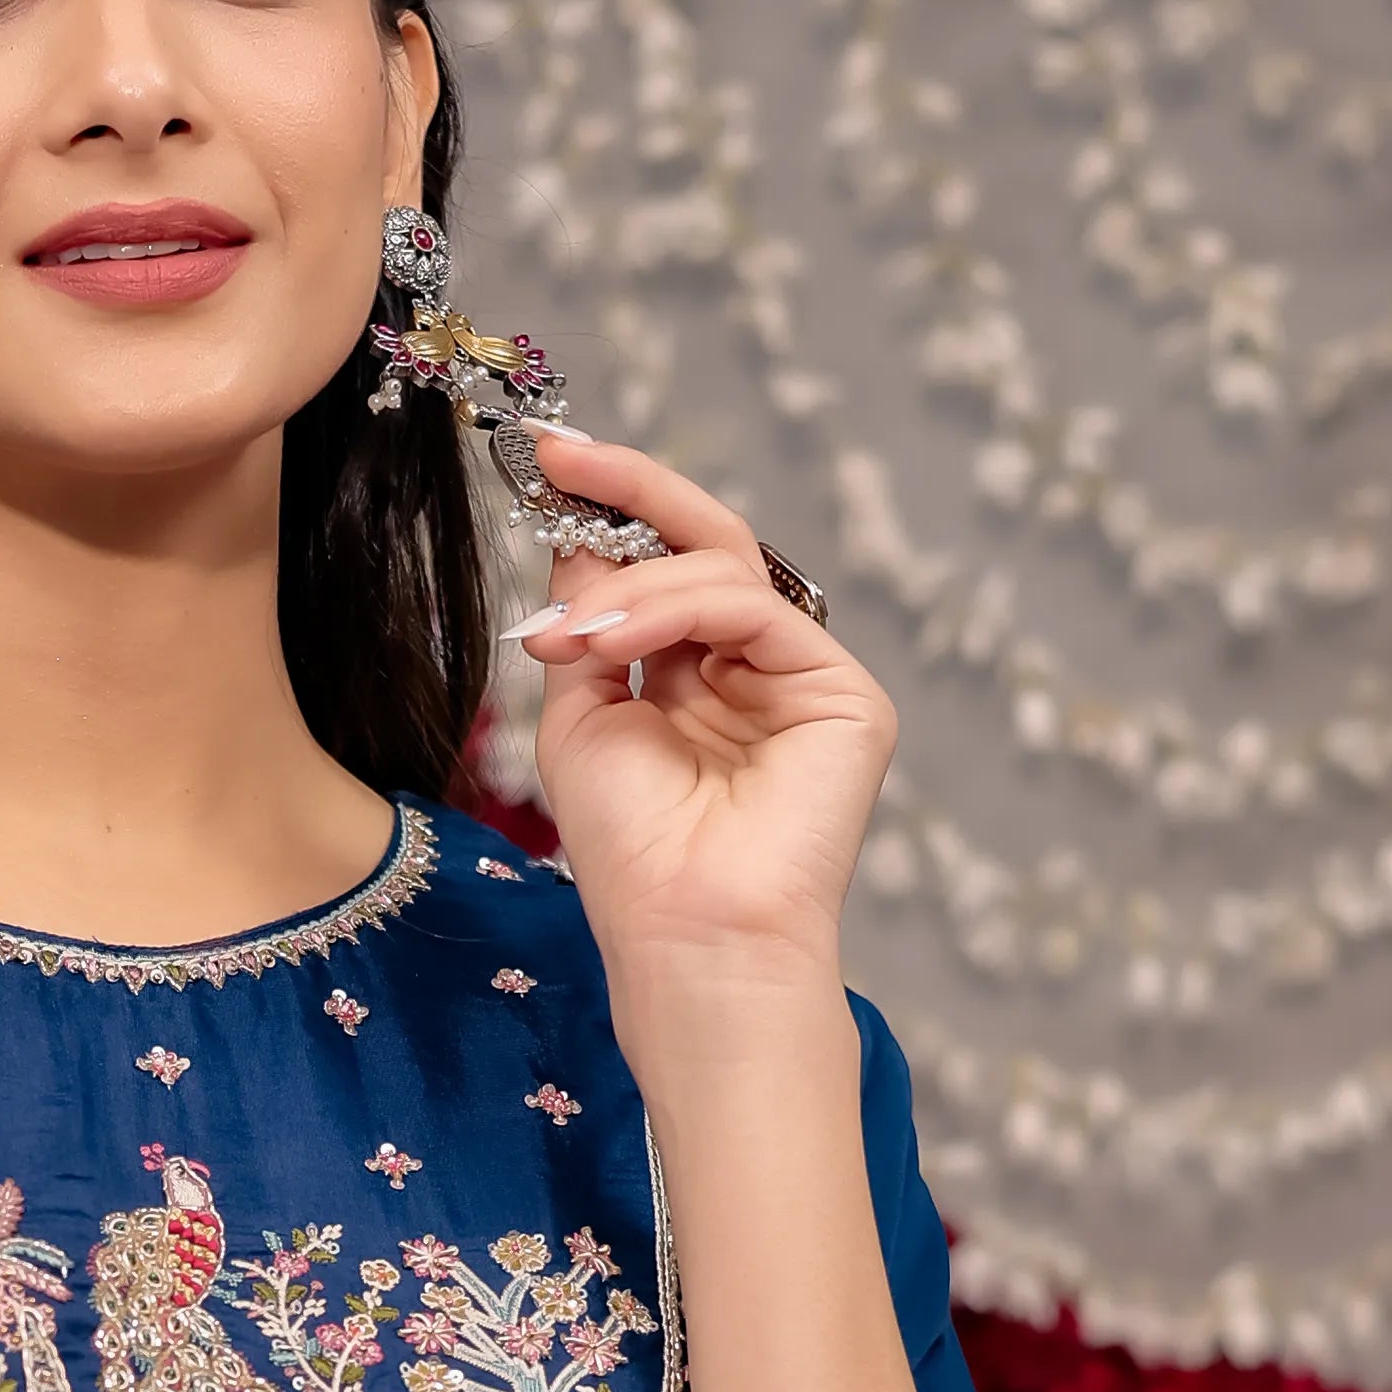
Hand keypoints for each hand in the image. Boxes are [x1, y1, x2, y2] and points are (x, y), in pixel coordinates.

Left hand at [508, 432, 900, 1018]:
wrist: (685, 936)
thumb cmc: (633, 853)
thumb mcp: (582, 716)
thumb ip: (588, 623)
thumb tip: (578, 536)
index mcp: (697, 677)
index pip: (663, 570)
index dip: (611, 513)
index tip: (546, 463)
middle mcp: (755, 670)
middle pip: (706, 545)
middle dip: (632, 492)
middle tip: (564, 455)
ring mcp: (803, 680)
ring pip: (723, 572)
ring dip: (633, 587)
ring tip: (574, 633)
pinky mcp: (845, 697)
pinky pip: (756, 611)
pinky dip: (675, 609)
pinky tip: (612, 641)